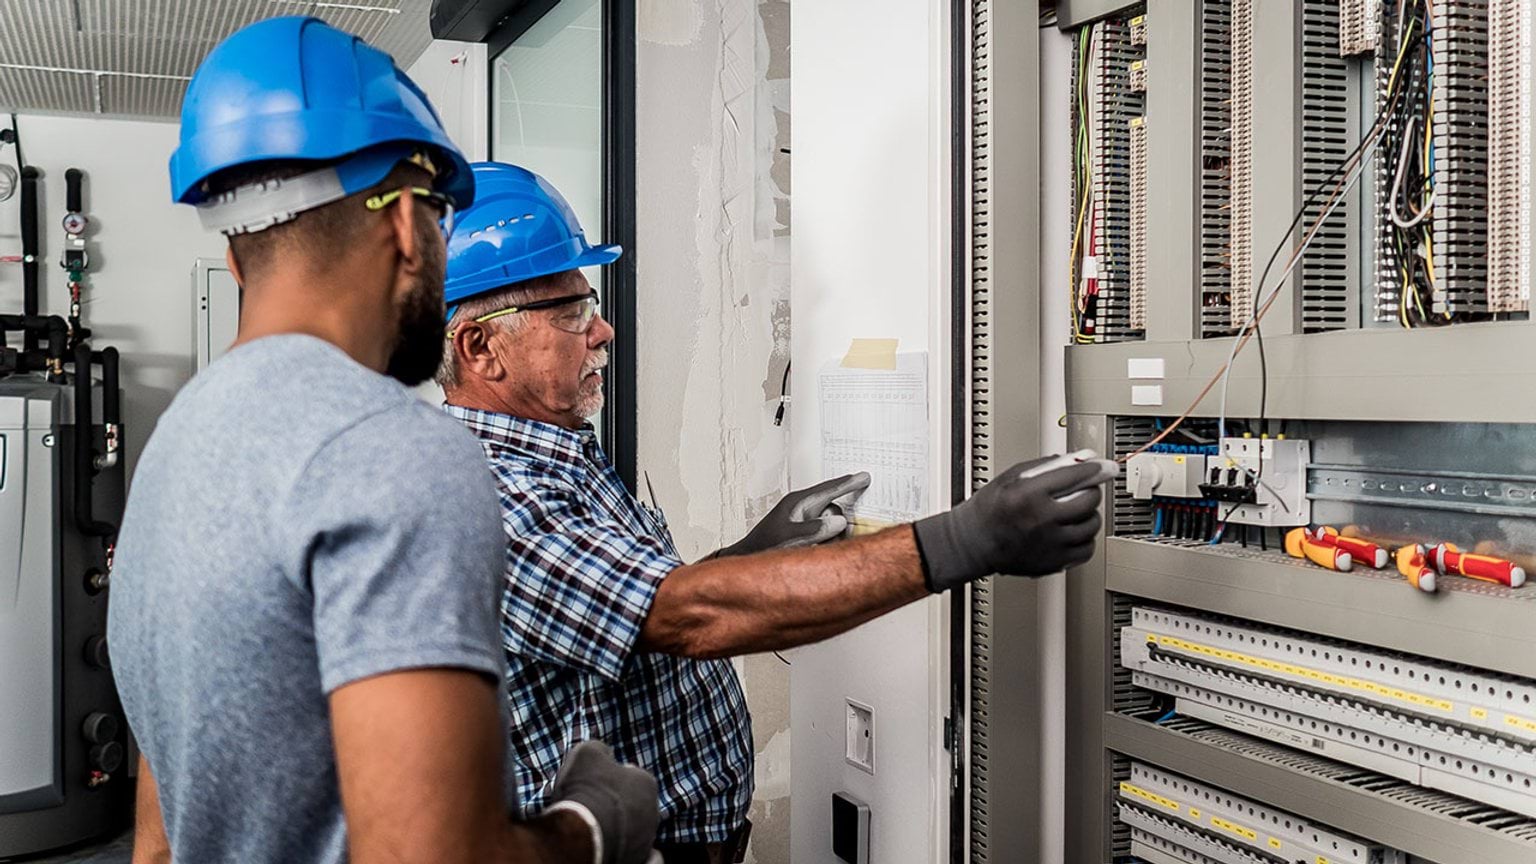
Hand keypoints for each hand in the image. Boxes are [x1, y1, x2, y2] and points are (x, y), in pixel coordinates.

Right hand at [548, 741, 659, 863]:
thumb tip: (603, 753)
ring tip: (596, 828)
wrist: (581, 832)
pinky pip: (635, 853)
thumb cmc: (586, 789)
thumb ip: (600, 749)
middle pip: (636, 803)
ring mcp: (646, 838)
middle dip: (619, 804)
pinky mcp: (637, 859)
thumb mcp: (587, 752)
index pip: (634, 776)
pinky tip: (611, 847)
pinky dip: (624, 849)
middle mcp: (653, 810)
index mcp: (646, 782)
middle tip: (595, 806)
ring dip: (621, 827)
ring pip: (635, 829)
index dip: (614, 778)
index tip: (598, 782)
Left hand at [718, 472, 871, 556]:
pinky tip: (815, 552)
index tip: (864, 477)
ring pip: (831, 525)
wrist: (749, 558)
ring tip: (815, 548)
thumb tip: (839, 523)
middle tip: (833, 538)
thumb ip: (815, 529)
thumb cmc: (763, 547)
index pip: (829, 489)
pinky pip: (825, 535)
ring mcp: (805, 521)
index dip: (848, 483)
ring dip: (830, 539)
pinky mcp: (806, 533)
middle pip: (834, 511)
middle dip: (838, 526)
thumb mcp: (790, 538)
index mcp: (798, 503)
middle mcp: (803, 509)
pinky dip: (825, 544)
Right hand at [912, 452, 1115, 592]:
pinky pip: (1086, 549)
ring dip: (1088, 515)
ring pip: (1091, 525)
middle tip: (1084, 490)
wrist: (972, 543)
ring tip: (1074, 513)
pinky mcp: (1054, 563)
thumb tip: (1079, 461)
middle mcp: (1042, 520)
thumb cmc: (989, 510)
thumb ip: (1047, 467)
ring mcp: (1050, 544)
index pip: (1076, 476)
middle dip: (1090, 491)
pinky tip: (1071, 533)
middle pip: (1089, 500)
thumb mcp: (1012, 477)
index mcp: (1029, 494)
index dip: (1095, 468)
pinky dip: (1084, 539)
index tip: (1105, 467)